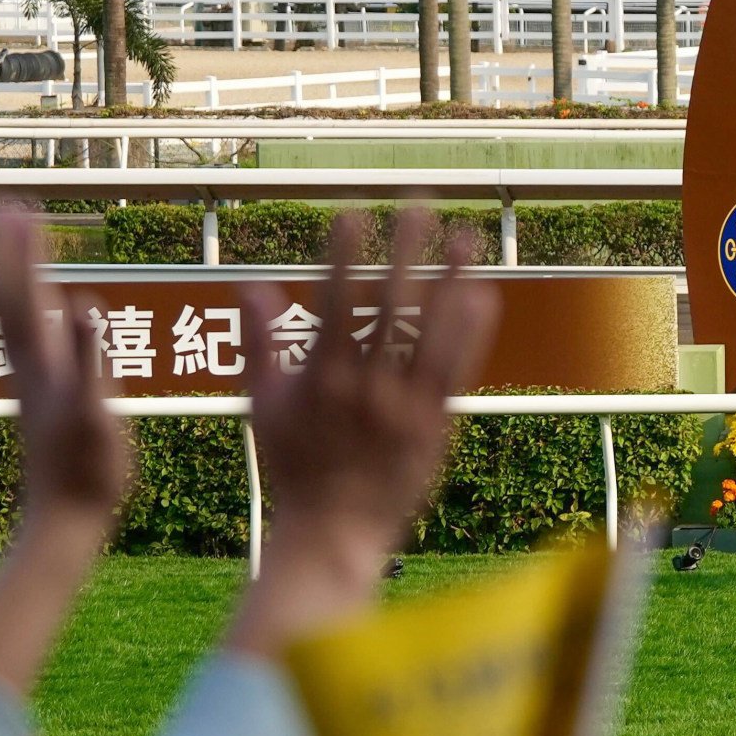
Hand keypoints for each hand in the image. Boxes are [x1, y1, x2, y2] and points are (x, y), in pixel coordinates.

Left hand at [0, 204, 133, 525]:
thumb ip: (91, 358)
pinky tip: (49, 302)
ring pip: (14, 313)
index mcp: (40, 363)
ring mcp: (32, 379)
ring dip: (14, 271)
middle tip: (5, 205)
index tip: (16, 206)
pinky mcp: (42, 394)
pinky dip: (34, 306)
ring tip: (18, 238)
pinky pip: (31, 335)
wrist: (62, 521)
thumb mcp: (97, 413)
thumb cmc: (86, 474)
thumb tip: (86, 303)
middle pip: (7, 295)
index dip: (18, 250)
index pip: (22, 293)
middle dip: (6, 248)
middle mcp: (27, 365)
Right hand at [229, 208, 500, 653]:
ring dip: (450, 279)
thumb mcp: (263, 407)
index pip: (334, 303)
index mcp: (320, 379)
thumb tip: (251, 287)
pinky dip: (471, 332)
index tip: (353, 212)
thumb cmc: (293, 469)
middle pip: (389, 305)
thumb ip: (260, 345)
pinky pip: (457, 370)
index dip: (344, 255)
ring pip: (432, 331)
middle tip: (419, 202)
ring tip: (466, 234)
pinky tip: (483, 294)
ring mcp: (404, 407)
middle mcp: (365, 388)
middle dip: (403, 250)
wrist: (333, 533)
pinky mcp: (435, 426)